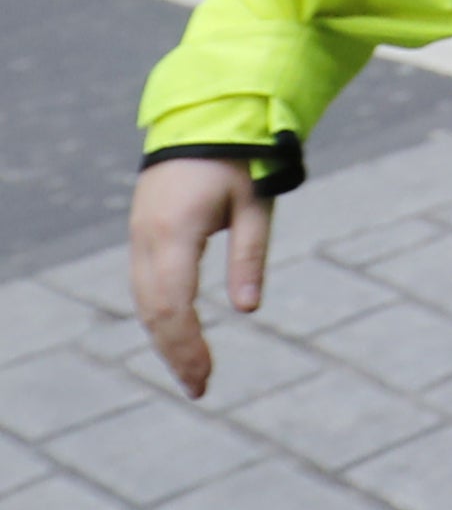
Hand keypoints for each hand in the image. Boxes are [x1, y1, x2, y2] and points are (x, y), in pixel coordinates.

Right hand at [131, 156, 272, 397]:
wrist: (202, 120)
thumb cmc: (239, 161)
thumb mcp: (255, 205)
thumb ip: (250, 256)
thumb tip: (248, 310)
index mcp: (174, 232)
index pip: (174, 305)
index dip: (187, 345)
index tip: (205, 377)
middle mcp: (146, 239)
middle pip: (153, 311)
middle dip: (175, 352)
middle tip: (201, 390)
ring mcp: (138, 236)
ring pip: (143, 301)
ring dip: (164, 339)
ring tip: (191, 373)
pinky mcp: (141, 235)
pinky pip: (144, 286)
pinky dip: (159, 316)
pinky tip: (177, 338)